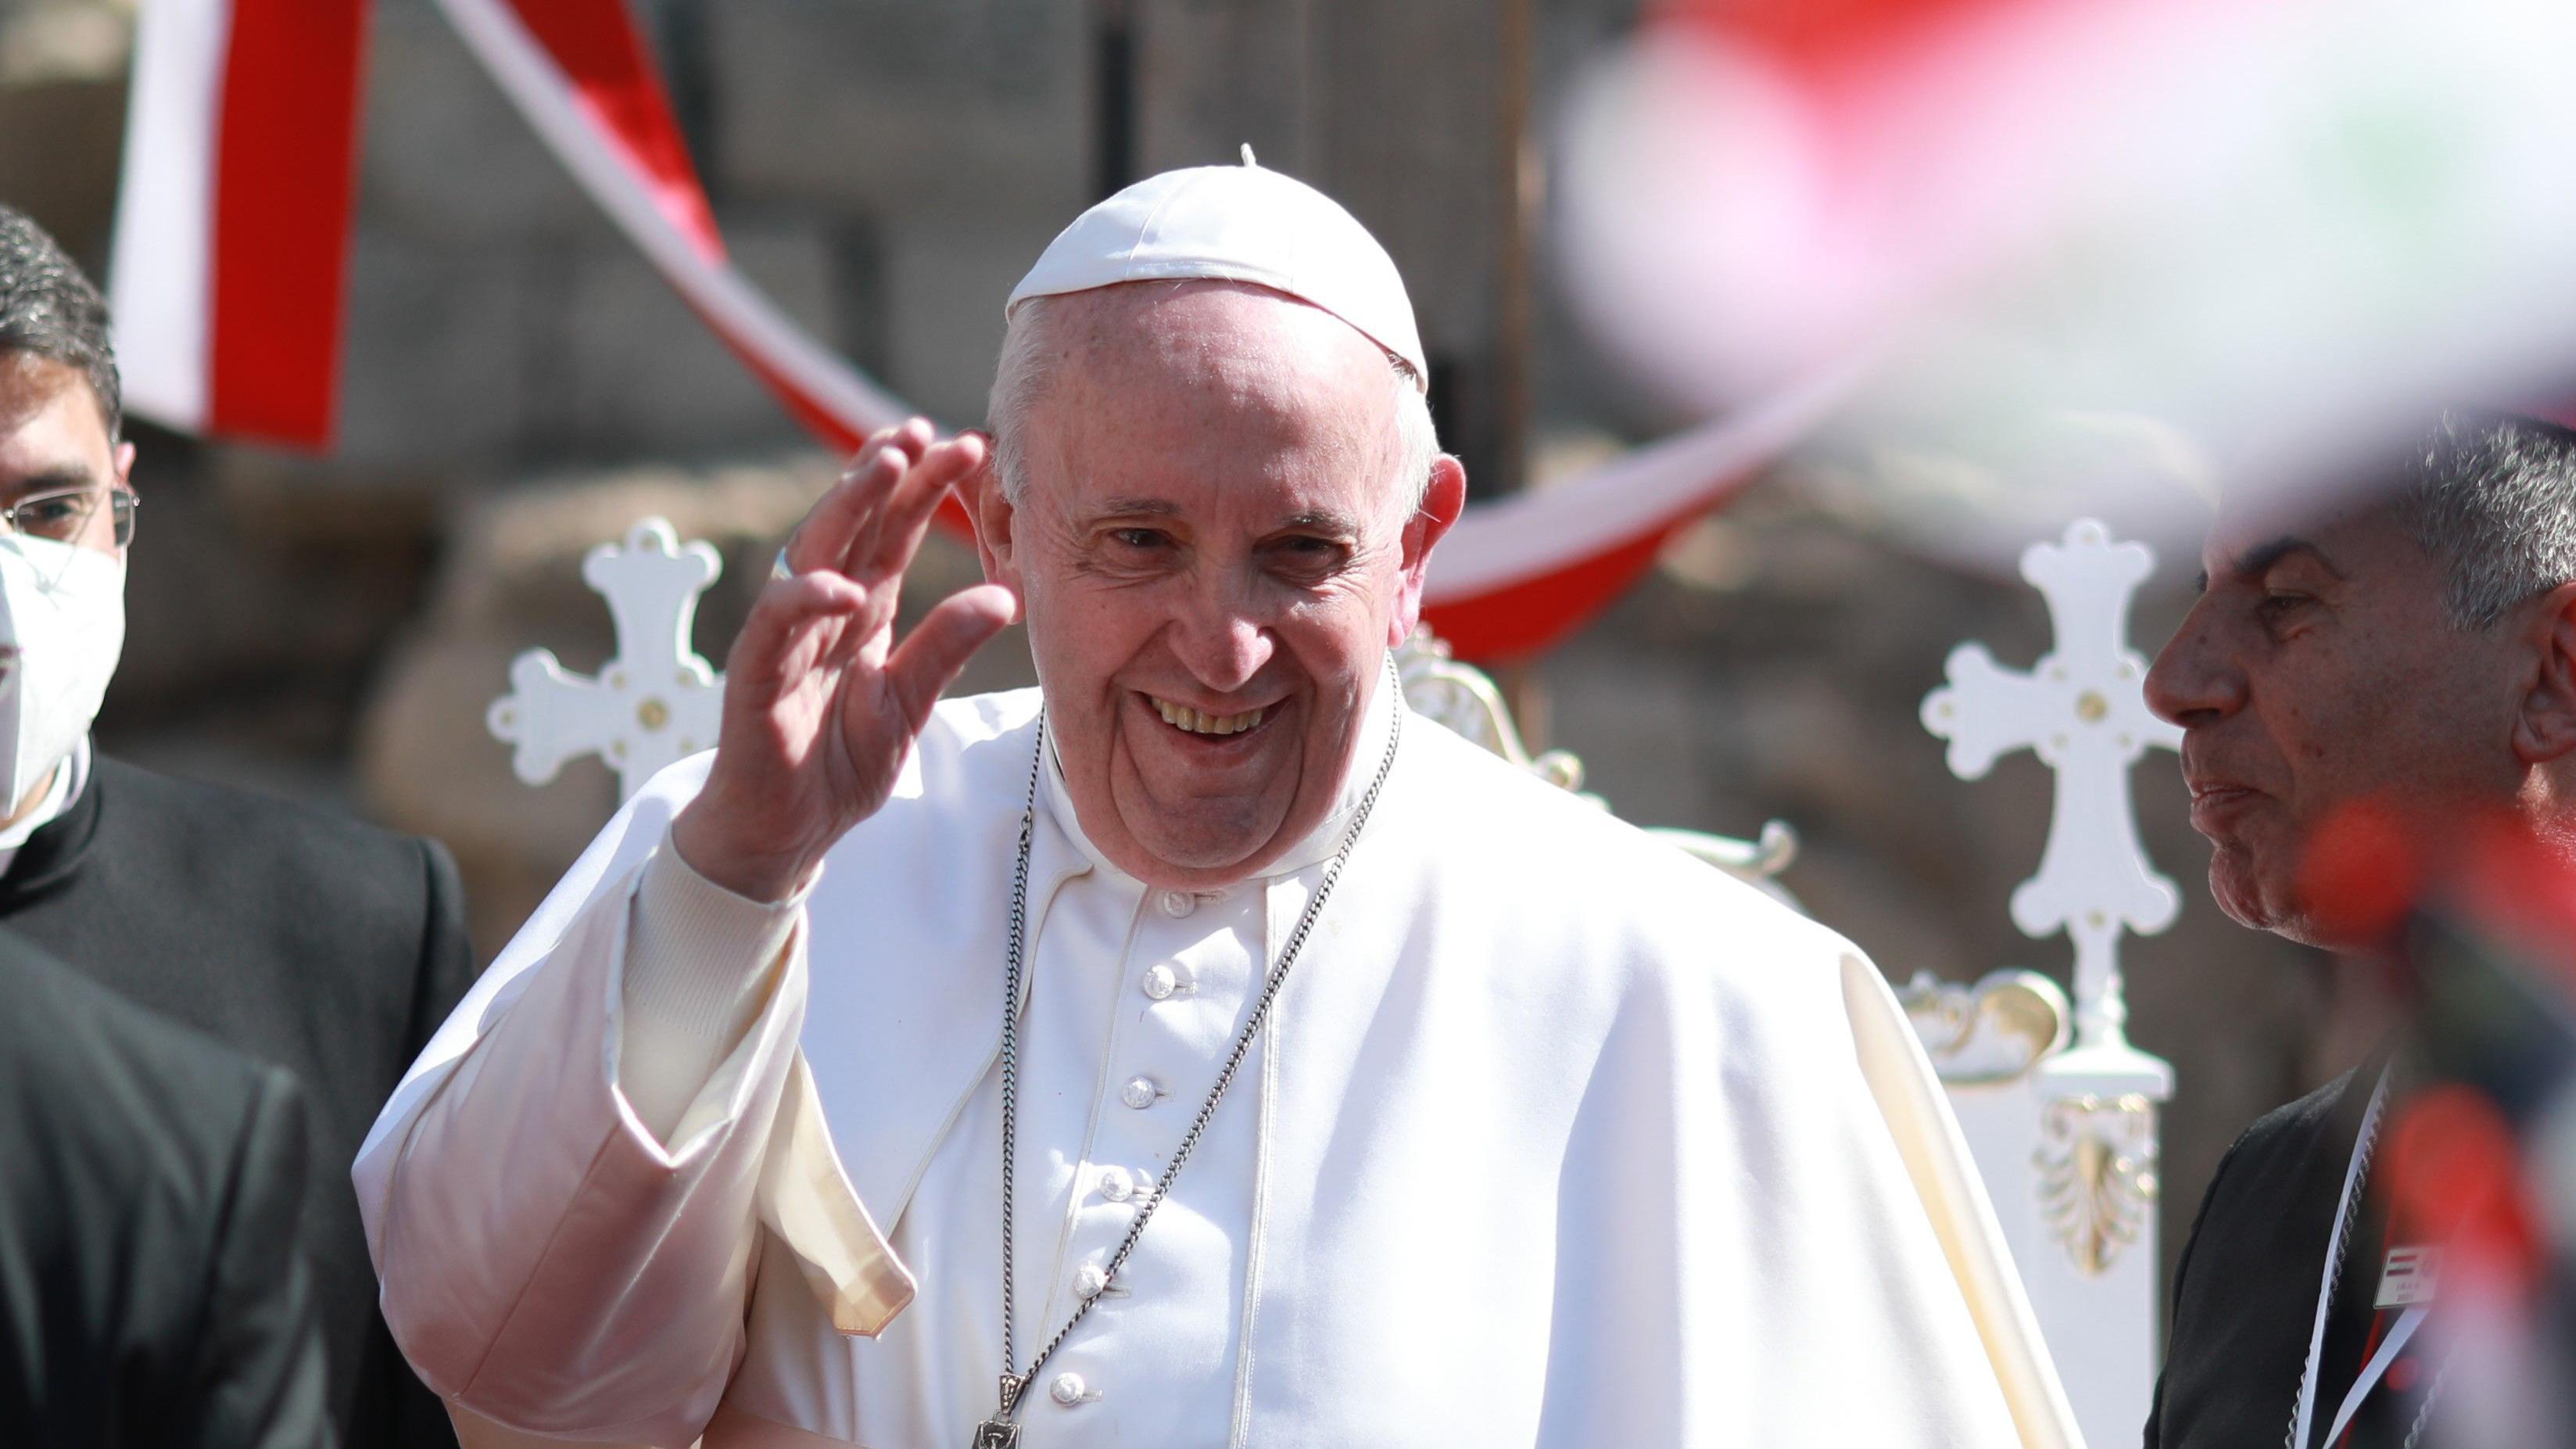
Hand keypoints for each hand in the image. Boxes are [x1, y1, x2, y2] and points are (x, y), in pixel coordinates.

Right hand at [672, 420, 1016, 900]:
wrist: (786, 832)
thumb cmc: (839, 761)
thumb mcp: (910, 703)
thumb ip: (947, 649)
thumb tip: (1007, 598)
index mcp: (863, 611)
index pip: (893, 532)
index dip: (923, 486)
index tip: (965, 444)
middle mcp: (823, 612)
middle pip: (854, 525)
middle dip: (886, 473)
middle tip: (923, 430)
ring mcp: (785, 639)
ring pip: (812, 554)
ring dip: (845, 507)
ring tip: (883, 466)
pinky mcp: (754, 678)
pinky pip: (775, 629)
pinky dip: (806, 601)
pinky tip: (844, 587)